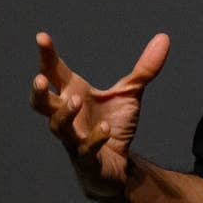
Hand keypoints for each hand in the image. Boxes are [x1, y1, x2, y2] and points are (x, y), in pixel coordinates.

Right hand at [29, 31, 169, 201]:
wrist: (118, 165)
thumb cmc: (114, 124)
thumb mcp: (130, 94)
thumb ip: (144, 69)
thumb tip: (164, 38)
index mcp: (74, 94)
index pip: (54, 74)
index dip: (47, 56)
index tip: (42, 36)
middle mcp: (69, 117)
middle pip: (42, 104)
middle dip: (38, 92)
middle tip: (39, 79)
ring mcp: (74, 139)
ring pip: (58, 127)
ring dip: (65, 113)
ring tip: (76, 100)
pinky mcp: (87, 159)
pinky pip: (85, 149)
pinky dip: (95, 138)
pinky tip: (106, 128)